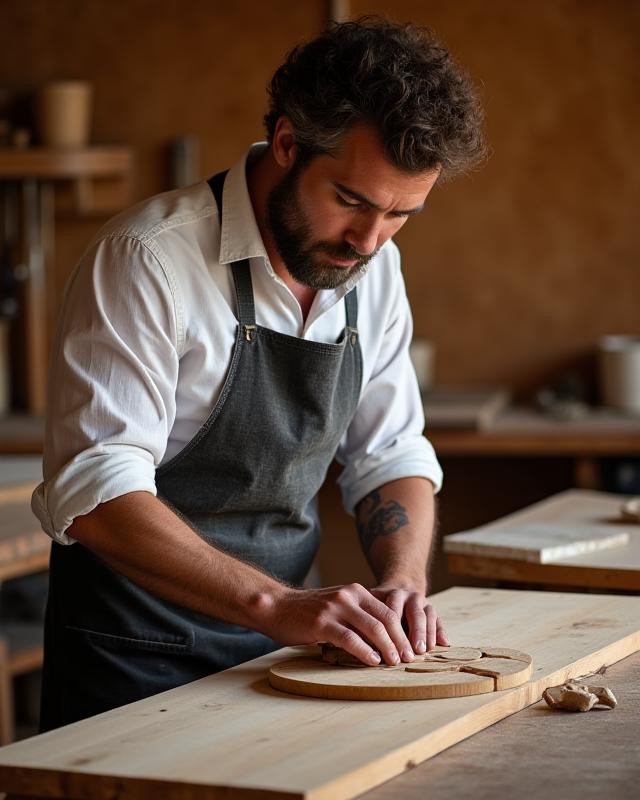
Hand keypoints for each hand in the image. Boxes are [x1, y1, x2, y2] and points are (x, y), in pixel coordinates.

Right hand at [258, 583, 418, 665]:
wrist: (276, 606)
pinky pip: (350, 638)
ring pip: (372, 628)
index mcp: (356, 591)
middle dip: (400, 641)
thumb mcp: (337, 606)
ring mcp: (335, 608)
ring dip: (387, 648)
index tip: (410, 648)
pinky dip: (364, 651)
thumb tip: (383, 640)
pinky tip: (372, 661)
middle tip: (408, 659)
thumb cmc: (308, 611)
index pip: (388, 611)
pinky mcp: (322, 623)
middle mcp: (348, 595)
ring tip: (395, 662)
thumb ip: (358, 615)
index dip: (402, 631)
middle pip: (385, 619)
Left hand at [370, 586, 448, 653]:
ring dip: (428, 634)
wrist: (400, 585)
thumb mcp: (371, 604)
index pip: (394, 612)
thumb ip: (368, 619)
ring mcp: (423, 602)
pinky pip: (438, 619)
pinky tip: (444, 643)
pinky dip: (441, 631)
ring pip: (428, 616)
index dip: (393, 631)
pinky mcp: (431, 609)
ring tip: (426, 650)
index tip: (391, 650)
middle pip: (415, 614)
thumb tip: (361, 643)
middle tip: (415, 652)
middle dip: (416, 633)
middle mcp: (410, 596)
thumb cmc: (379, 603)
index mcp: (393, 595)